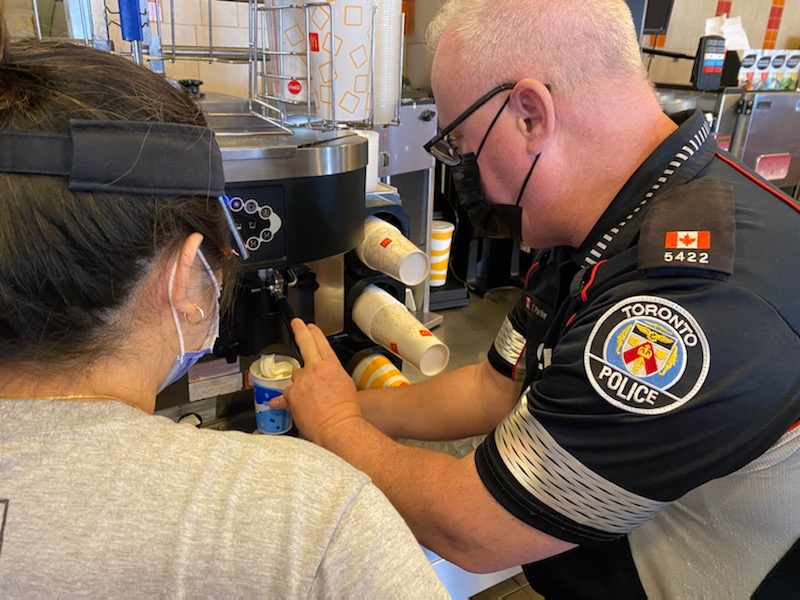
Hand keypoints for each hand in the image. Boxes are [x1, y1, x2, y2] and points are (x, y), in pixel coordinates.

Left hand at [275, 318, 361, 445]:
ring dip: (300, 384)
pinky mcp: (291, 394)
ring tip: (310, 400)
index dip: (315, 333)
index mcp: (332, 366)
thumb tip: (324, 379)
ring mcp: (302, 380)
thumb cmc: (346, 411)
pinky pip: (286, 394)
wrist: (338, 427)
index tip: (310, 326)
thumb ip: (331, 378)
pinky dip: (289, 399)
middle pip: (305, 344)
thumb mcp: (345, 386)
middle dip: (300, 331)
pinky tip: (294, 406)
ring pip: (296, 375)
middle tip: (296, 323)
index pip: (321, 343)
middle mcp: (316, 369)